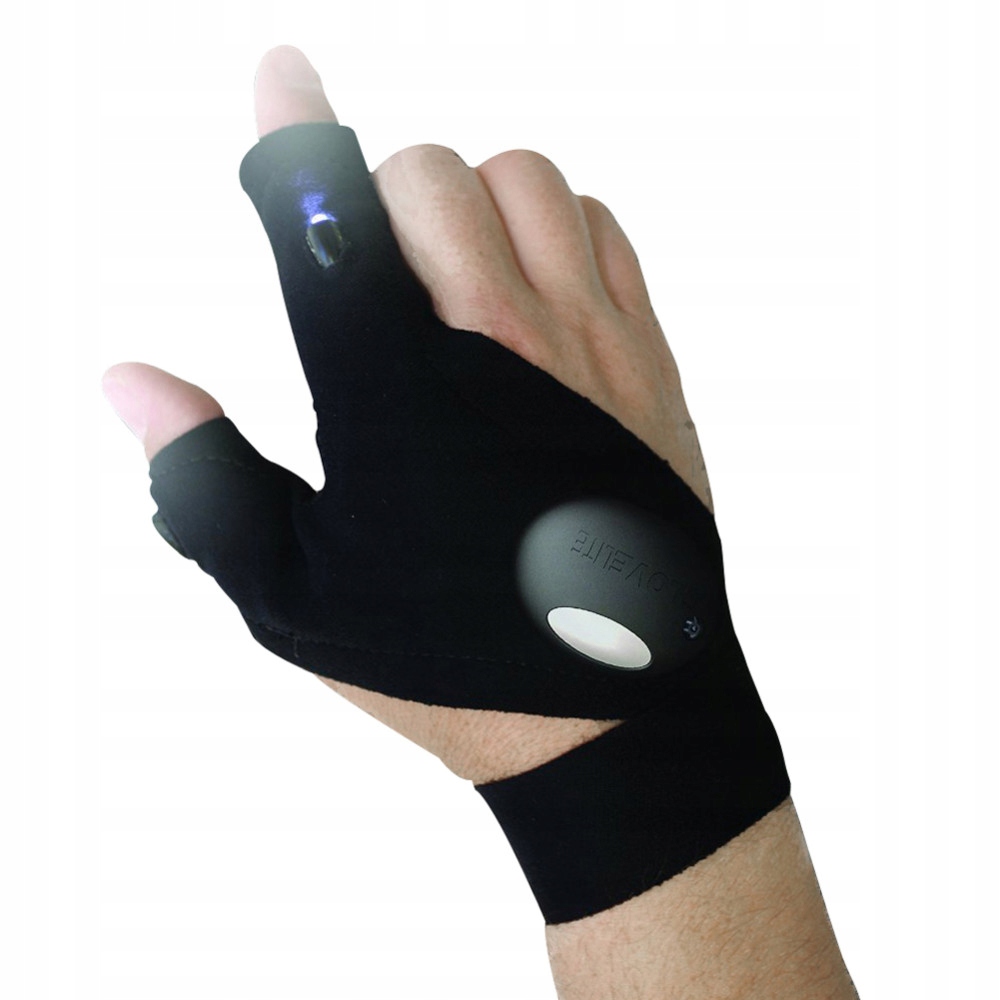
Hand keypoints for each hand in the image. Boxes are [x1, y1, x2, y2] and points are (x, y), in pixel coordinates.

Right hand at [103, 45, 711, 783]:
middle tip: (371, 273)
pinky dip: (554, 229)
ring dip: (468, 203)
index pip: (323, 218)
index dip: (286, 134)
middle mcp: (494, 345)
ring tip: (450, 280)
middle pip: (425, 174)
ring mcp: (586, 346)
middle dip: (376, 199)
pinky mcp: (648, 366)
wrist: (611, 715)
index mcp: (391, 394)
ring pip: (523, 180)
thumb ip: (204, 480)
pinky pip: (602, 229)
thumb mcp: (296, 594)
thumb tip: (131, 382)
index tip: (279, 75)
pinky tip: (530, 294)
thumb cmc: (446, 662)